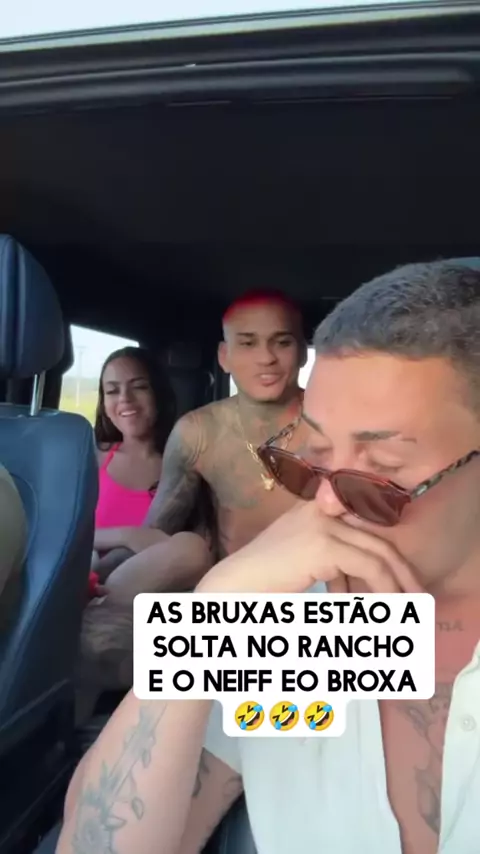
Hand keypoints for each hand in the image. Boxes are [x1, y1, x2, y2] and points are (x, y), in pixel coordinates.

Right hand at [197, 501, 422, 595]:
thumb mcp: (302, 566)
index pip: (363, 525)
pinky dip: (384, 593)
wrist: (231, 590)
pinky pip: (371, 569)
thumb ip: (331, 564)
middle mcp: (321, 509)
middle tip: (416, 597)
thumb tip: (361, 583)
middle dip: (400, 572)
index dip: (385, 554)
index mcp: (314, 510)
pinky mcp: (325, 545)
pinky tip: (384, 612)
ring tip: (405, 610)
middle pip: (377, 540)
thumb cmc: (261, 584)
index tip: (399, 582)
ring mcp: (324, 524)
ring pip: (378, 555)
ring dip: (397, 586)